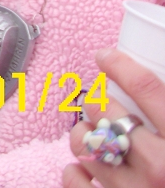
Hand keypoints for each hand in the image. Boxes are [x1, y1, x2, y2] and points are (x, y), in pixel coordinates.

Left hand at [64, 48, 164, 187]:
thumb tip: (156, 90)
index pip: (148, 89)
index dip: (121, 65)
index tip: (106, 56)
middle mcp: (160, 168)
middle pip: (108, 111)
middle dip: (99, 100)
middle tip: (103, 102)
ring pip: (85, 142)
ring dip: (83, 131)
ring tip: (92, 132)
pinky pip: (75, 179)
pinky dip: (75, 168)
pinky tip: (85, 165)